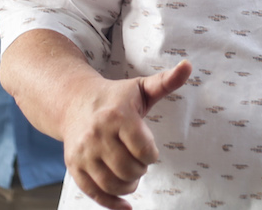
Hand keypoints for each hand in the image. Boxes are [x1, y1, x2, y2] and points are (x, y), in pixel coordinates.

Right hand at [62, 59, 191, 209]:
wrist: (74, 101)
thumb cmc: (115, 97)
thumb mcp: (140, 87)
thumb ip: (166, 81)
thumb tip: (188, 65)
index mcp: (117, 116)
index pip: (144, 151)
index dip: (151, 154)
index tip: (148, 149)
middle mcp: (97, 135)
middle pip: (130, 170)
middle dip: (140, 170)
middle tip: (138, 161)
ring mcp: (83, 152)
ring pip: (113, 184)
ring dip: (129, 186)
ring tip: (131, 175)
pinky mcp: (74, 166)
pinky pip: (95, 193)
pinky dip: (112, 204)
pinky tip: (125, 206)